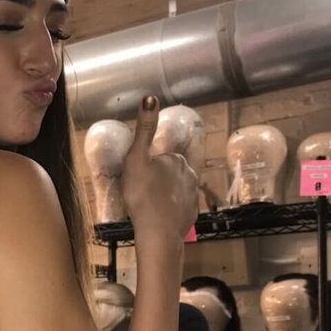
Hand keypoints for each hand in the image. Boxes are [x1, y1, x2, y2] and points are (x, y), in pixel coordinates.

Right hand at [121, 96, 198, 241]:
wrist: (159, 233)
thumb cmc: (143, 195)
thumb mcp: (136, 159)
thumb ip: (144, 129)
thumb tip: (150, 98)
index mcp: (176, 159)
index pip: (163, 156)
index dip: (151, 165)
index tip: (141, 176)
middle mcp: (190, 173)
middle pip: (172, 171)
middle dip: (161, 177)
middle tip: (142, 190)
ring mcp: (193, 195)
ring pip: (178, 188)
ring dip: (167, 192)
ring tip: (151, 204)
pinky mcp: (192, 213)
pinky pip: (181, 206)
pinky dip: (172, 208)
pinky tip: (161, 216)